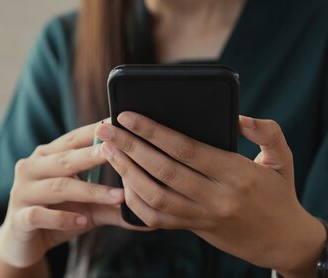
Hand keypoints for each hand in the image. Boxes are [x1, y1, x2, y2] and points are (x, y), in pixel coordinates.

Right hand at [0, 121, 149, 268]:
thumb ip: (112, 203)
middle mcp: (31, 168)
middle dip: (93, 155)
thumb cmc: (57, 216)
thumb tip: (149, 208)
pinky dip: (63, 218)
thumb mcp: (87, 208)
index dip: (95, 132)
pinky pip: (41, 215)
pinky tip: (83, 222)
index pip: (72, 139)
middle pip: (66, 160)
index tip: (119, 126)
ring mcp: (22, 192)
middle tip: (119, 151)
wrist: (22, 244)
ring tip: (117, 195)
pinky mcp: (19, 218)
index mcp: (46, 157)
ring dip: (89, 191)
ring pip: (58, 187)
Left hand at [95, 112, 325, 277]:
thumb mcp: (281, 158)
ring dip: (126, 172)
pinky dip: (134, 200)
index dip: (153, 132)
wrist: (280, 239)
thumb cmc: (277, 192)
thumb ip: (266, 132)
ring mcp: (201, 216)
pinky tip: (121, 179)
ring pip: (154, 196)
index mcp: (236, 174)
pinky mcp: (191, 228)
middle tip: (105, 129)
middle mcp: (216, 197)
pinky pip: (154, 218)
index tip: (128, 116)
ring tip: (107, 149)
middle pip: (163, 170)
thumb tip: (238, 116)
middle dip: (129, 147)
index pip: (185, 149)